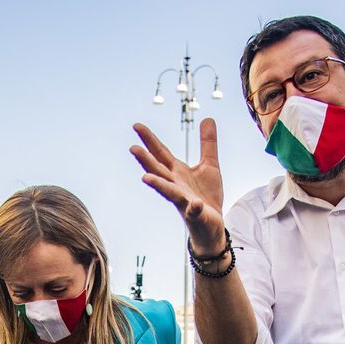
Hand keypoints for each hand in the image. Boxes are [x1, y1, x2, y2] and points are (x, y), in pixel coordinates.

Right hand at [131, 119, 225, 254]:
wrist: (212, 225)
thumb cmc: (206, 196)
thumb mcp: (210, 165)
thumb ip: (208, 143)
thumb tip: (207, 118)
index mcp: (177, 172)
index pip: (160, 153)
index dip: (149, 140)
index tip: (136, 126)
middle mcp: (175, 185)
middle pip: (158, 170)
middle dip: (146, 161)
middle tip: (133, 148)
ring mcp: (183, 201)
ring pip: (168, 192)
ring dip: (158, 185)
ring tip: (145, 178)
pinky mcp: (195, 214)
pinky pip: (193, 210)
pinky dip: (193, 207)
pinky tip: (194, 204)